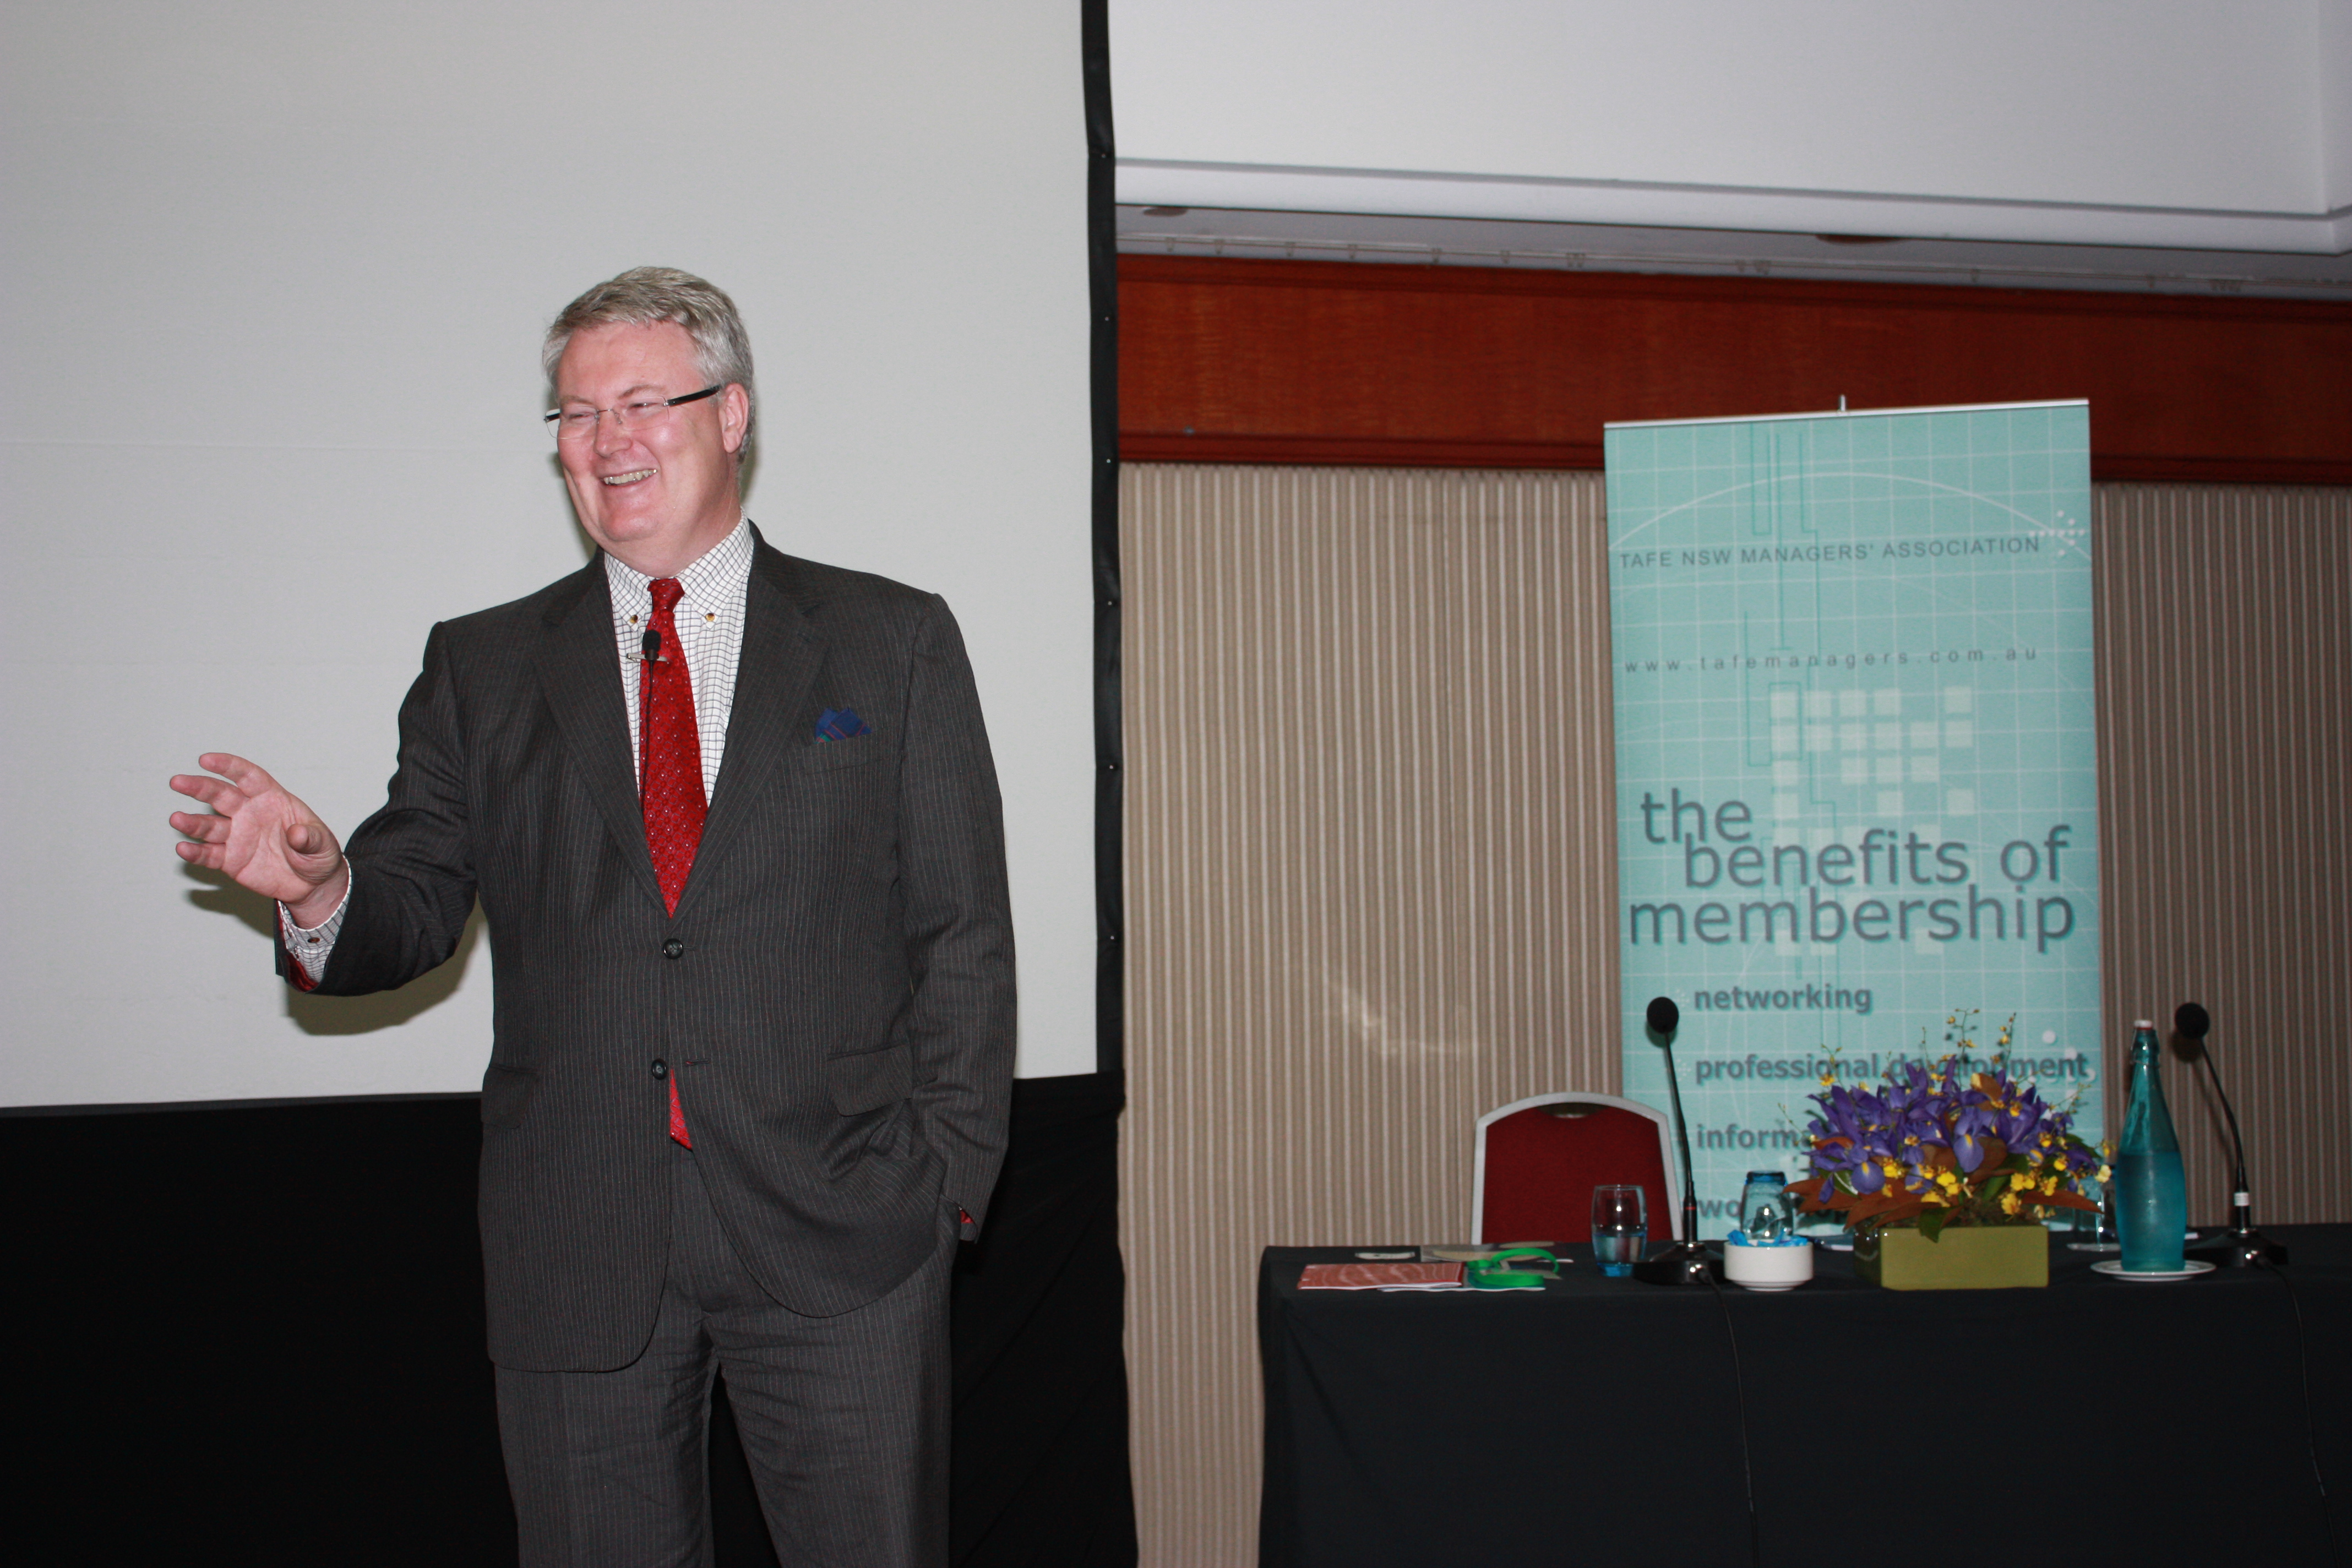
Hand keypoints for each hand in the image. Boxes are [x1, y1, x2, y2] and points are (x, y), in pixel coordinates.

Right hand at [169, 753, 348, 925]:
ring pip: (209, 826)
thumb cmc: (317, 855)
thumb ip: (310, 837)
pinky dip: (196, 853)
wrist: (312, 884)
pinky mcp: (230, 860)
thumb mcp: (323, 845)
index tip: (206, 760)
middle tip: (178, 781)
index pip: (248, 777)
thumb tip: (297, 834)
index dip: (228, 766)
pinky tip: (184, 849)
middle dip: (199, 787)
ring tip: (176, 819)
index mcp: (271, 799)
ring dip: (192, 823)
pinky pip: (209, 855)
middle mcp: (249, 814)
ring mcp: (237, 836)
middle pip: (220, 796)